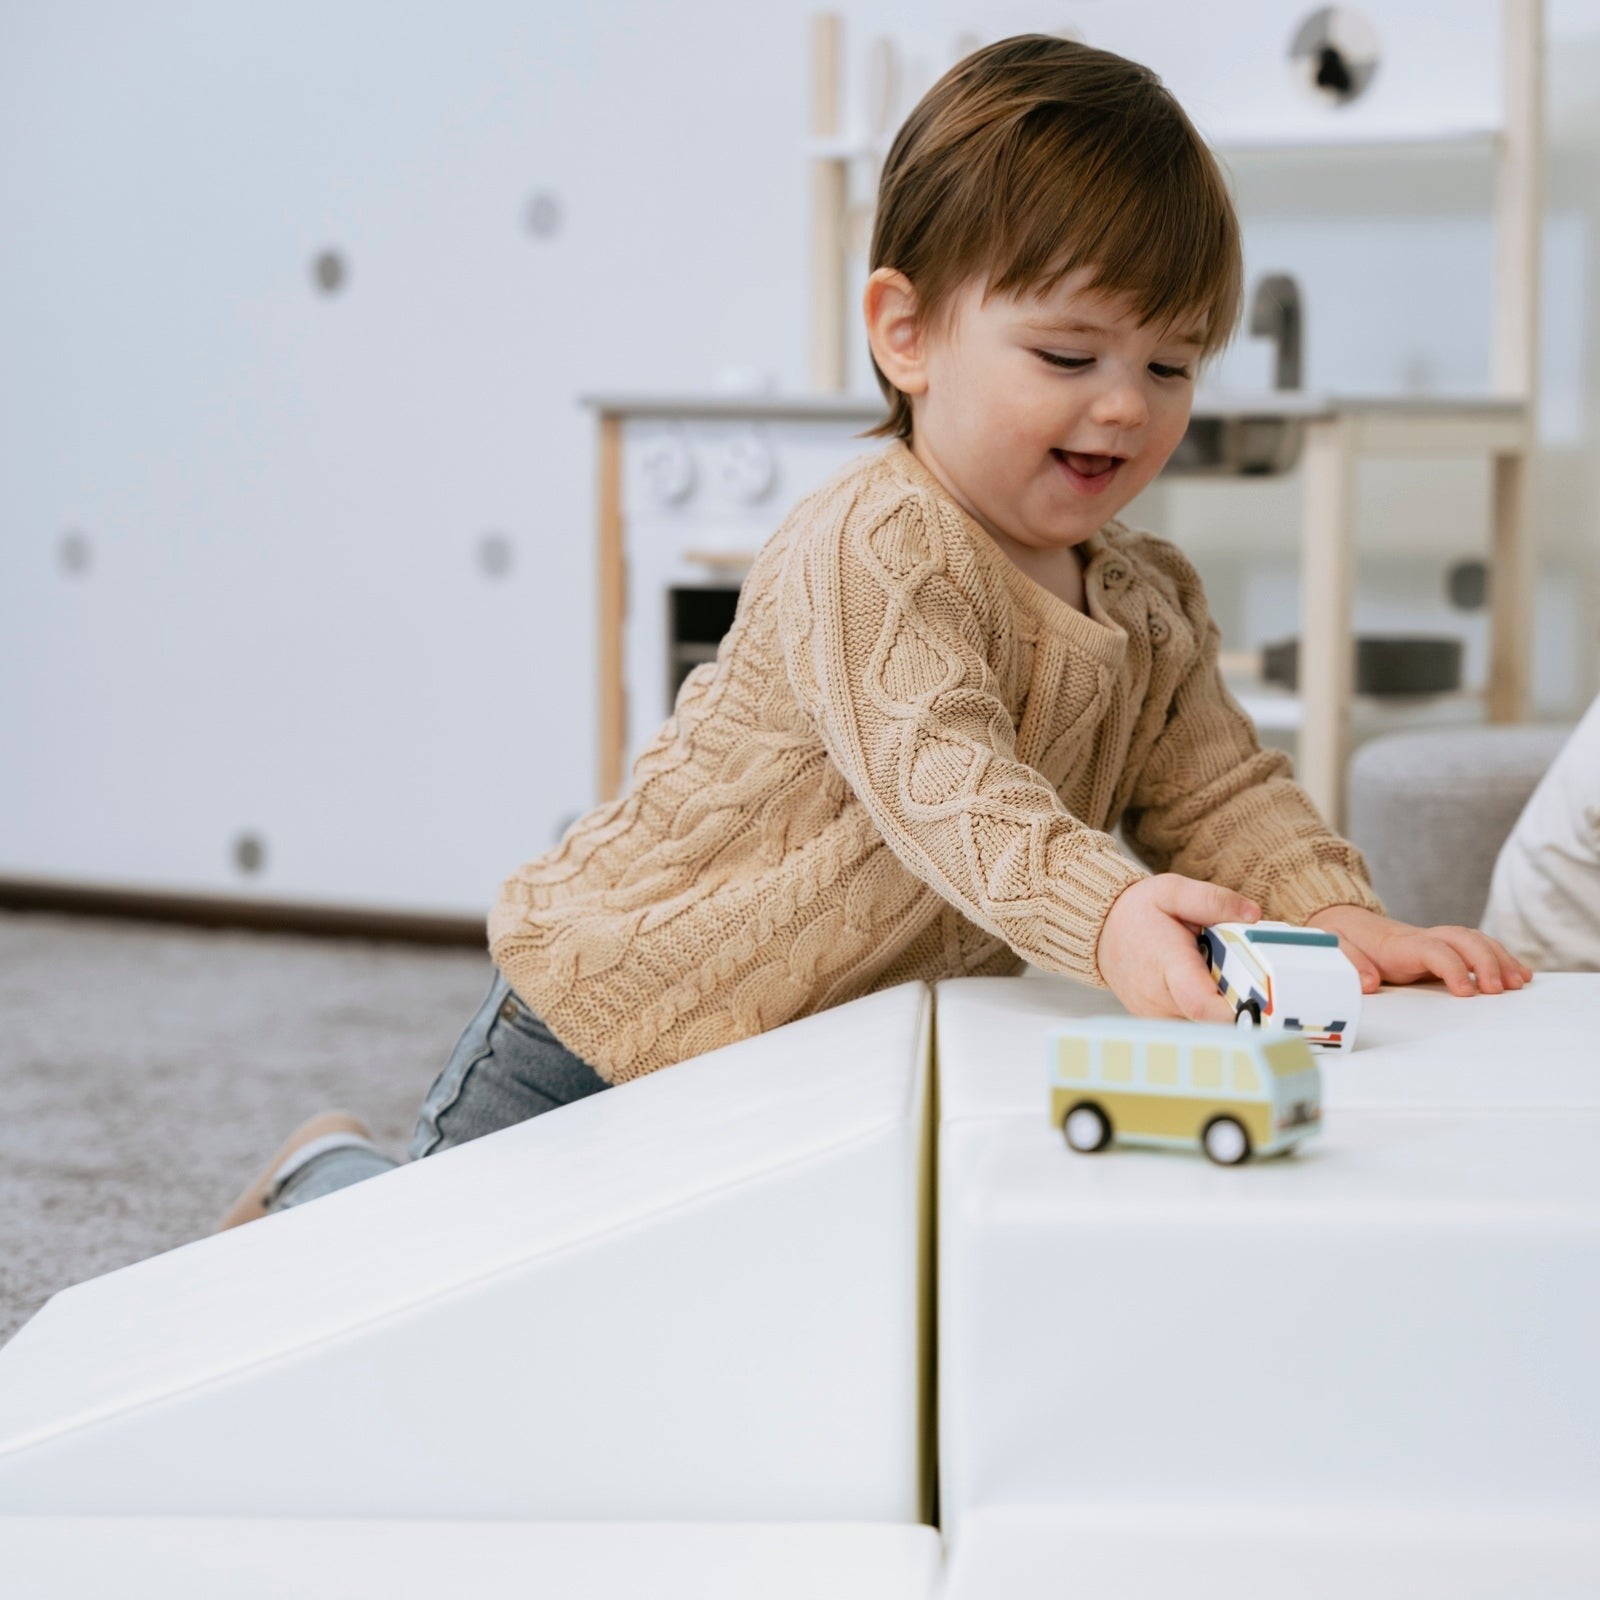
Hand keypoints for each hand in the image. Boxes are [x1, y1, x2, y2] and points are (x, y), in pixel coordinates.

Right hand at [1096, 874, 1261, 1021]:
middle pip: (1215, 1016)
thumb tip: (1251, 915)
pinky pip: (1196, 1023)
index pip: (1201, 1003)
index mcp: (1167, 963)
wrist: (1102, 932)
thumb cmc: (1135, 913)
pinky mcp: (1161, 1023)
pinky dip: (1207, 1007)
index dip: (1234, 1011)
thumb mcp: (1172, 890)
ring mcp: (1158, 1015)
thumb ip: (1213, 900)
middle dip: (1237, 997)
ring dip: (1221, 1003)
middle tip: (1239, 970)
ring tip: (1211, 972)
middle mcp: (1160, 998)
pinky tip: (1200, 983)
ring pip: (1207, 1023)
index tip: (1260, 1005)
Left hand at [1306, 904, 1532, 995]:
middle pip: (1463, 940)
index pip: (1434, 950)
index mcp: (1398, 944)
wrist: (1344, 921)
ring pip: (1475, 941)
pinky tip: (1519, 974)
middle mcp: (1422, 938)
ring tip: (1519, 982)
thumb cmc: (1343, 938)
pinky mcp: (1442, 948)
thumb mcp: (1335, 948)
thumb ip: (1349, 963)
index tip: (1467, 992)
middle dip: (1486, 962)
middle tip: (1500, 990)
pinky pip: (1477, 948)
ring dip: (1499, 960)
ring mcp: (1435, 941)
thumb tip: (1369, 983)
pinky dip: (1499, 958)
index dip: (1453, 968)